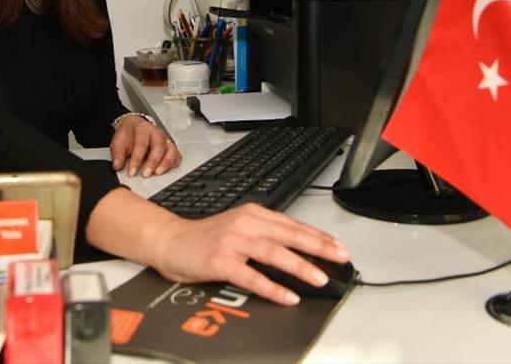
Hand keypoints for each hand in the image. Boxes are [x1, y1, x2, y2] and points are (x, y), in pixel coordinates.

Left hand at [110, 115, 182, 176]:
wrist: (133, 127)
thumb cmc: (128, 135)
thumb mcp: (118, 141)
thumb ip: (117, 154)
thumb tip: (117, 166)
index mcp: (142, 129)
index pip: (141, 144)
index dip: (136, 159)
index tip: (131, 172)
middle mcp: (156, 133)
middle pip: (158, 147)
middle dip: (153, 162)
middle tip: (146, 174)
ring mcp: (164, 140)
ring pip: (171, 150)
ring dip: (166, 163)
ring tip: (158, 173)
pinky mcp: (169, 147)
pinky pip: (176, 155)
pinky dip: (173, 163)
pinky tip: (167, 171)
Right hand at [150, 203, 349, 305]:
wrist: (170, 241)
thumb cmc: (206, 238)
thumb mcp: (239, 228)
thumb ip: (265, 235)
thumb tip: (299, 250)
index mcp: (253, 214)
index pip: (293, 224)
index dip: (318, 236)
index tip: (339, 247)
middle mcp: (245, 224)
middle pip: (289, 235)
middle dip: (318, 247)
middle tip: (340, 258)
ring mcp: (232, 241)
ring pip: (274, 253)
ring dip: (300, 266)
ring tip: (319, 278)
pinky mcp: (220, 261)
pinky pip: (251, 276)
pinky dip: (272, 287)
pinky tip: (287, 295)